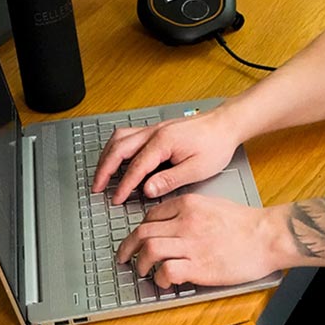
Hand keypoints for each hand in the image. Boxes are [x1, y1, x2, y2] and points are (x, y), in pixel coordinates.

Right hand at [92, 106, 238, 203]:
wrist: (227, 125)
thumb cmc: (216, 145)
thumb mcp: (197, 168)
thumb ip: (169, 180)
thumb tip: (146, 190)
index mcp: (163, 142)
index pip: (135, 167)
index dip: (123, 186)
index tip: (116, 200)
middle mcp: (155, 132)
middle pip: (119, 148)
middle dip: (104, 169)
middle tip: (97, 187)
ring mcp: (155, 128)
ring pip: (120, 138)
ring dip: (108, 156)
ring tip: (102, 174)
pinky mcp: (158, 129)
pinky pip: (129, 136)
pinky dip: (118, 148)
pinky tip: (118, 159)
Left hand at [115, 194, 278, 287]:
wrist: (267, 236)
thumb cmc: (247, 223)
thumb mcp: (214, 204)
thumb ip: (191, 211)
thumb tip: (173, 223)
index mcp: (189, 205)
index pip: (151, 215)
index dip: (140, 229)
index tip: (138, 239)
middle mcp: (186, 222)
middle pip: (143, 233)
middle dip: (128, 247)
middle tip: (125, 257)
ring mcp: (191, 244)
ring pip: (149, 251)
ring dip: (141, 264)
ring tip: (143, 271)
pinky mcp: (198, 266)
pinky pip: (166, 272)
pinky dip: (160, 279)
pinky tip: (164, 281)